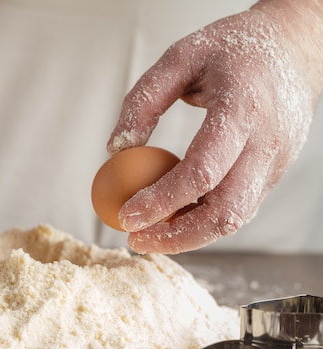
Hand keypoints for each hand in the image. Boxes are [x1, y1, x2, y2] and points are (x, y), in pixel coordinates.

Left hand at [107, 0, 322, 253]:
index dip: (161, 201)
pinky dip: (204, 219)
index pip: (202, 172)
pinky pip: (239, 206)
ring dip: (189, 235)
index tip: (126, 215)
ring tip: (149, 233)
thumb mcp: (180, 57)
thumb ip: (144, 101)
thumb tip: (115, 149)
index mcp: (243, 108)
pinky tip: (174, 214)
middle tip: (135, 240)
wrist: (296, 46)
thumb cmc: (234, 48)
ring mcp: (277, 162)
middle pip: (225, 212)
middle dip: (176, 237)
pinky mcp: (275, 171)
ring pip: (235, 218)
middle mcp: (267, 143)